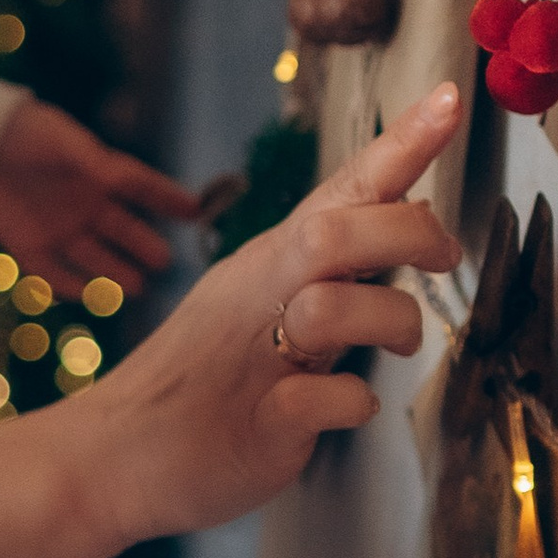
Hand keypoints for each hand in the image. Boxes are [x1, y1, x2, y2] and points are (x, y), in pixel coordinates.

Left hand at [0, 99, 197, 296]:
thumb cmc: (21, 131)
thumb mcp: (62, 142)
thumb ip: (91, 164)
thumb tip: (118, 180)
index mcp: (96, 170)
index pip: (140, 186)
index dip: (167, 197)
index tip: (197, 211)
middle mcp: (81, 201)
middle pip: (120, 228)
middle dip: (142, 245)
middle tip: (166, 262)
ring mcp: (54, 224)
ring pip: (91, 256)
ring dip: (113, 272)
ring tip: (138, 288)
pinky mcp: (24, 243)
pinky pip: (51, 271)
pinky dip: (69, 284)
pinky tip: (88, 296)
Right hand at [72, 84, 462, 548]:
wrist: (109, 460)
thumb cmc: (198, 384)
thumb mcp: (258, 307)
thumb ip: (326, 272)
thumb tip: (407, 231)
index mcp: (269, 264)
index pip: (341, 189)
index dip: (400, 144)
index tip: (449, 98)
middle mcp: (262, 297)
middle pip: (337, 232)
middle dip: (408, 232)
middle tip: (445, 257)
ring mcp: (257, 359)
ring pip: (335, 310)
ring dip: (391, 322)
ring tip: (397, 345)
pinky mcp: (261, 424)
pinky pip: (329, 400)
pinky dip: (354, 404)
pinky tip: (349, 408)